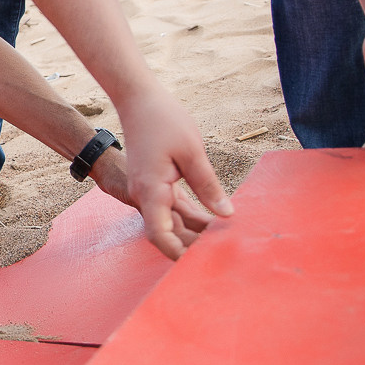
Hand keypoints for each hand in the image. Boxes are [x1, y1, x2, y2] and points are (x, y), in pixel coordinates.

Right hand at [109, 86, 232, 259]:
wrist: (138, 99)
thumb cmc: (162, 120)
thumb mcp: (192, 151)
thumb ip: (208, 185)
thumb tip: (227, 215)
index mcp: (152, 190)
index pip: (160, 234)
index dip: (177, 252)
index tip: (199, 264)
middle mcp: (147, 195)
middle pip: (168, 232)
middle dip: (192, 246)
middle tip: (223, 254)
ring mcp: (150, 190)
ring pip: (171, 222)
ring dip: (193, 232)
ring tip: (223, 240)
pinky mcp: (156, 184)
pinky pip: (172, 208)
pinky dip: (190, 217)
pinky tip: (212, 222)